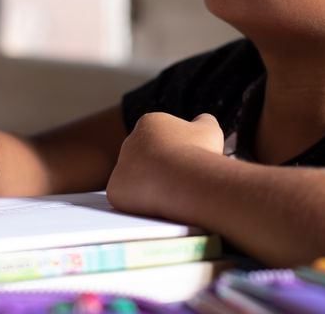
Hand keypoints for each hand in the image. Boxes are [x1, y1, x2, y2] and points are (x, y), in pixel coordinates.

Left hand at [107, 112, 223, 215]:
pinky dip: (141, 202)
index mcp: (149, 123)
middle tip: (181, 178)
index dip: (177, 151)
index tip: (189, 160)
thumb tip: (202, 121)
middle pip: (145, 158)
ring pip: (136, 179)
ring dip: (151, 185)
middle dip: (161, 168)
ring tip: (172, 191)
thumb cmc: (198, 151)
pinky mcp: (115, 189)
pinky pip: (128, 197)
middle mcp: (129, 142)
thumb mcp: (209, 128)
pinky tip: (159, 202)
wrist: (183, 178)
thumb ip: (203, 121)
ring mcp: (120, 166)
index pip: (160, 138)